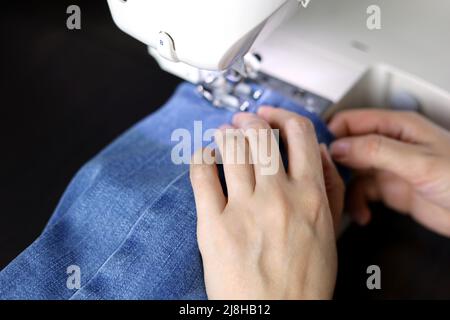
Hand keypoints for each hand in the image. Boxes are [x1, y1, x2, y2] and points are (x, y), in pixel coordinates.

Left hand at [190, 107, 341, 299]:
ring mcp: (244, 209)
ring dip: (225, 133)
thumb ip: (329, 188)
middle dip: (249, 120)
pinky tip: (204, 156)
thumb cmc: (303, 281)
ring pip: (231, 147)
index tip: (272, 117)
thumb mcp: (330, 233)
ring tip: (222, 135)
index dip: (283, 116)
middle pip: (260, 134)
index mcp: (310, 196)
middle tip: (242, 121)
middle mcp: (278, 197)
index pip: (299, 133)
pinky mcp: (213, 225)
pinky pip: (201, 174)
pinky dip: (201, 156)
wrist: (275, 317)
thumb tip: (317, 151)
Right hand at [329, 109, 449, 236]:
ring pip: (351, 173)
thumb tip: (340, 146)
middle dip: (333, 164)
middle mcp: (389, 144)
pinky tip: (362, 214)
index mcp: (396, 127)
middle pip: (346, 147)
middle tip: (324, 180)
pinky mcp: (389, 189)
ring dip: (344, 188)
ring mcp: (388, 167)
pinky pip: (362, 194)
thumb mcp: (418, 162)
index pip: (351, 121)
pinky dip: (357, 205)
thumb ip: (376, 150)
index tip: (314, 151)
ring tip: (343, 201)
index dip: (330, 133)